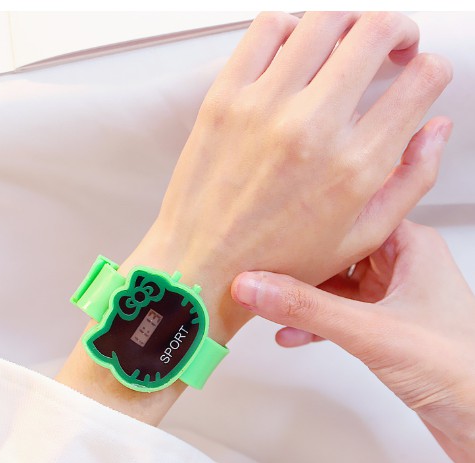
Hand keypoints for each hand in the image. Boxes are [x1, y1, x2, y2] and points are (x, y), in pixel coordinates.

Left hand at [58, 11, 451, 424]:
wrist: (201, 265)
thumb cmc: (272, 261)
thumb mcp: (357, 240)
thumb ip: (409, 182)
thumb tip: (434, 130)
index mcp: (353, 168)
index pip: (419, 82)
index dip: (431, 70)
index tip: (421, 72)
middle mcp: (311, 130)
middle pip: (375, 34)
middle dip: (398, 30)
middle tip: (394, 43)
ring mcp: (264, 108)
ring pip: (324, 21)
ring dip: (349, 22)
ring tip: (348, 42)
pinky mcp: (224, 98)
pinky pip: (266, 29)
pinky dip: (291, 27)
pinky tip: (296, 49)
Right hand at [232, 220, 474, 462]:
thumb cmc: (459, 369)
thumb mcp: (370, 330)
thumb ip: (308, 308)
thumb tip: (257, 286)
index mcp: (411, 247)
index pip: (352, 218)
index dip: (312, 222)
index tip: (276, 226)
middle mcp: (402, 268)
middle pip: (339, 254)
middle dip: (301, 265)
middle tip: (263, 264)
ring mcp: (394, 299)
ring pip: (337, 288)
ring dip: (304, 299)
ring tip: (267, 301)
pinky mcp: (386, 328)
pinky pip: (341, 316)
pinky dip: (316, 324)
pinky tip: (291, 334)